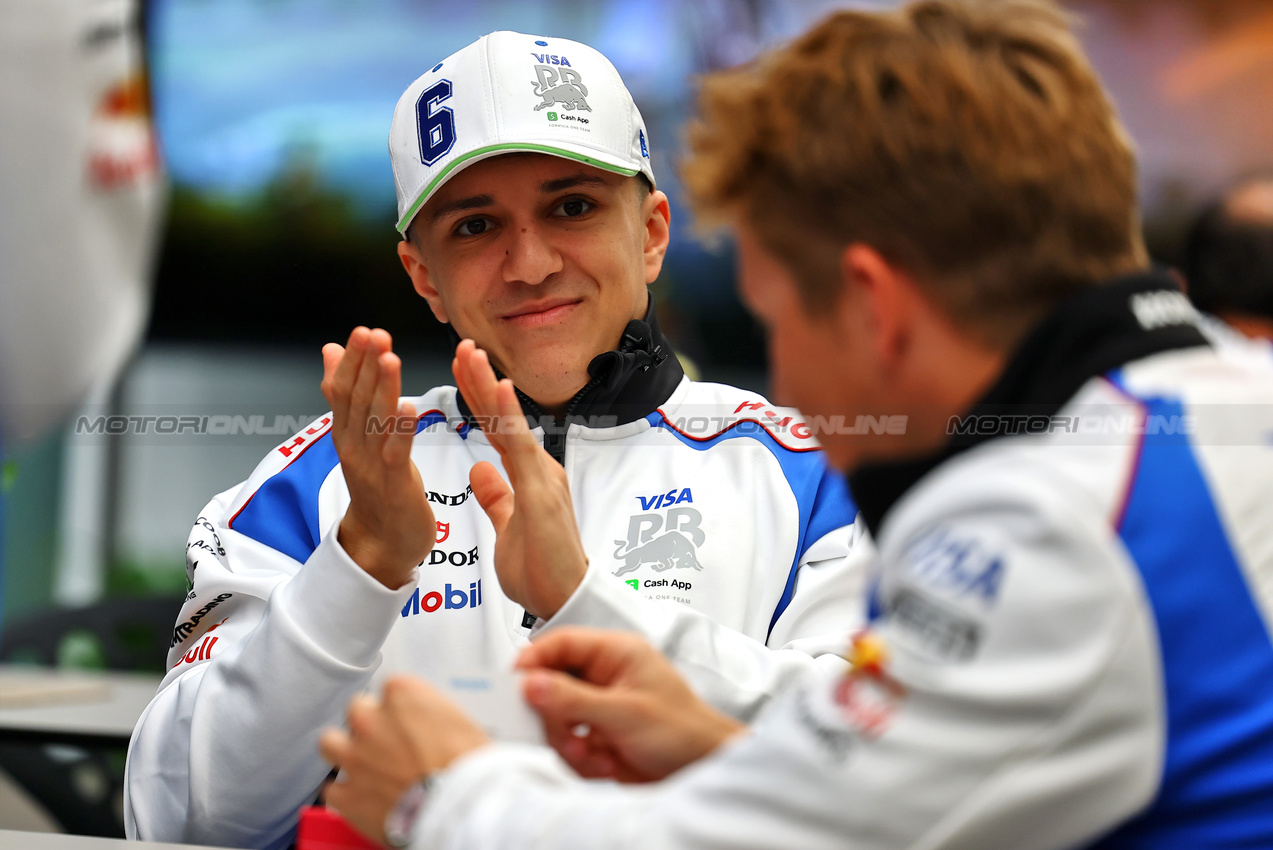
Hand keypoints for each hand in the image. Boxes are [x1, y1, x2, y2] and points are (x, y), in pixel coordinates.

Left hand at [319, 676, 490, 844]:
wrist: (458, 808)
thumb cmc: (468, 767)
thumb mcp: (461, 722)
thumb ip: (431, 715)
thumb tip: (427, 725)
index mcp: (402, 694)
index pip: (389, 688)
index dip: (400, 708)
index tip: (408, 720)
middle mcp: (371, 720)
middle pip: (356, 709)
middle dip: (369, 725)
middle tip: (387, 742)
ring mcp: (354, 757)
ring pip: (329, 742)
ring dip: (343, 751)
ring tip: (362, 764)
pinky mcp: (346, 794)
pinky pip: (332, 789)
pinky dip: (345, 794)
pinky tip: (362, 798)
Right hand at [322, 327, 434, 587]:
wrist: (383, 545)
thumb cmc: (379, 487)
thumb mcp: (359, 436)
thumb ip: (347, 395)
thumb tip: (330, 351)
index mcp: (348, 433)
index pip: (343, 390)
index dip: (352, 361)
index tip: (363, 331)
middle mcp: (354, 447)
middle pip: (356, 400)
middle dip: (365, 365)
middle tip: (373, 334)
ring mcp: (372, 467)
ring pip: (374, 422)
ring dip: (380, 388)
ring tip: (388, 357)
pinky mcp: (394, 486)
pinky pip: (396, 454)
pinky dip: (399, 430)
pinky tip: (406, 407)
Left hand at [453, 339, 588, 618]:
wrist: (565, 600)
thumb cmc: (542, 571)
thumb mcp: (508, 528)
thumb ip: (497, 497)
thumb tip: (480, 469)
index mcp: (530, 476)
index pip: (499, 429)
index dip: (480, 398)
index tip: (464, 370)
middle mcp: (538, 469)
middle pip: (504, 417)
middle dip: (482, 381)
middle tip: (464, 346)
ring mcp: (542, 477)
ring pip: (510, 422)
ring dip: (490, 387)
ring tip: (472, 355)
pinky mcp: (541, 491)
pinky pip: (521, 447)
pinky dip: (509, 417)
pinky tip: (500, 389)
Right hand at [516, 627, 744, 781]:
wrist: (704, 768)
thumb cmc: (684, 729)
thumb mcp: (626, 712)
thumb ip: (575, 699)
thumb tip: (531, 683)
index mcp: (615, 653)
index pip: (561, 643)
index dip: (534, 659)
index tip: (516, 682)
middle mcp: (604, 676)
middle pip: (551, 684)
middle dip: (554, 715)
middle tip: (565, 733)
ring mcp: (599, 706)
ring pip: (556, 718)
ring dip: (567, 742)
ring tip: (591, 754)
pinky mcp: (597, 735)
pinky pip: (567, 743)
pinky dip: (579, 758)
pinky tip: (605, 763)